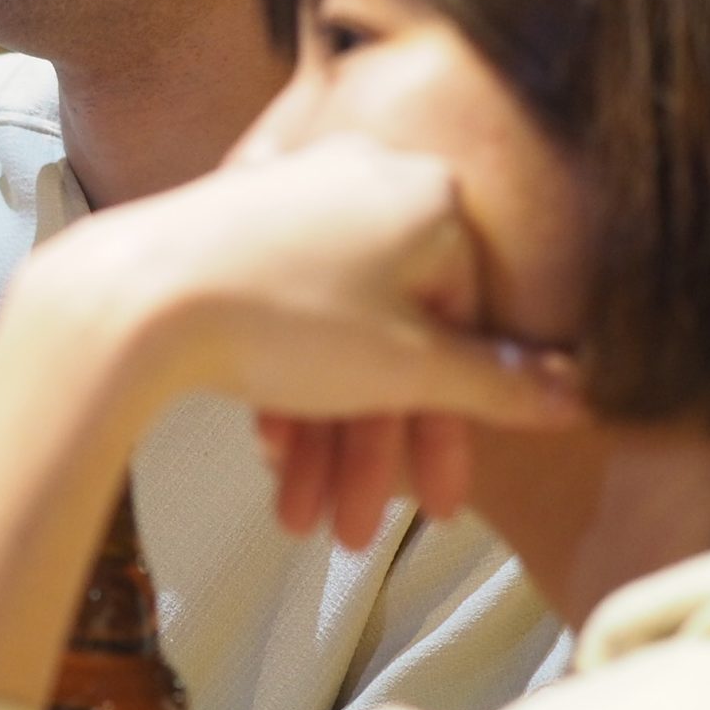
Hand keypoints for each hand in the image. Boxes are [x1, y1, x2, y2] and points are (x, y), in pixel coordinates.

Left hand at [20, 138, 580, 541]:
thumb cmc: (280, 318)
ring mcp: (297, 196)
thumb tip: (576, 395)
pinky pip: (284, 307)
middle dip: (375, 447)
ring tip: (303, 516)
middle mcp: (367, 180)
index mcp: (429, 196)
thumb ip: (498, 384)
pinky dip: (284, 380)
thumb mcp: (410, 368)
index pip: (469, 320)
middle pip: (397, 336)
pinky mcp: (237, 221)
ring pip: (336, 333)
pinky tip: (269, 449)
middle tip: (358, 530)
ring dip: (327, 435)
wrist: (134, 293)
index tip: (442, 496)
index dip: (453, 423)